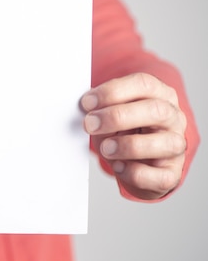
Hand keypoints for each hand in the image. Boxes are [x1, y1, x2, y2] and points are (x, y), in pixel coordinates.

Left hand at [81, 73, 186, 199]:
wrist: (140, 163)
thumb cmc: (125, 132)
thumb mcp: (113, 113)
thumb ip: (102, 108)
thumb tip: (85, 109)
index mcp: (160, 95)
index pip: (143, 84)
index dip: (113, 91)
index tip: (87, 102)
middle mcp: (173, 118)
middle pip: (155, 110)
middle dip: (117, 117)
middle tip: (90, 124)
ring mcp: (176, 146)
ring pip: (165, 143)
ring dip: (128, 146)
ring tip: (105, 148)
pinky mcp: (171, 173)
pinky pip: (159, 176)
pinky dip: (135, 172)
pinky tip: (119, 166)